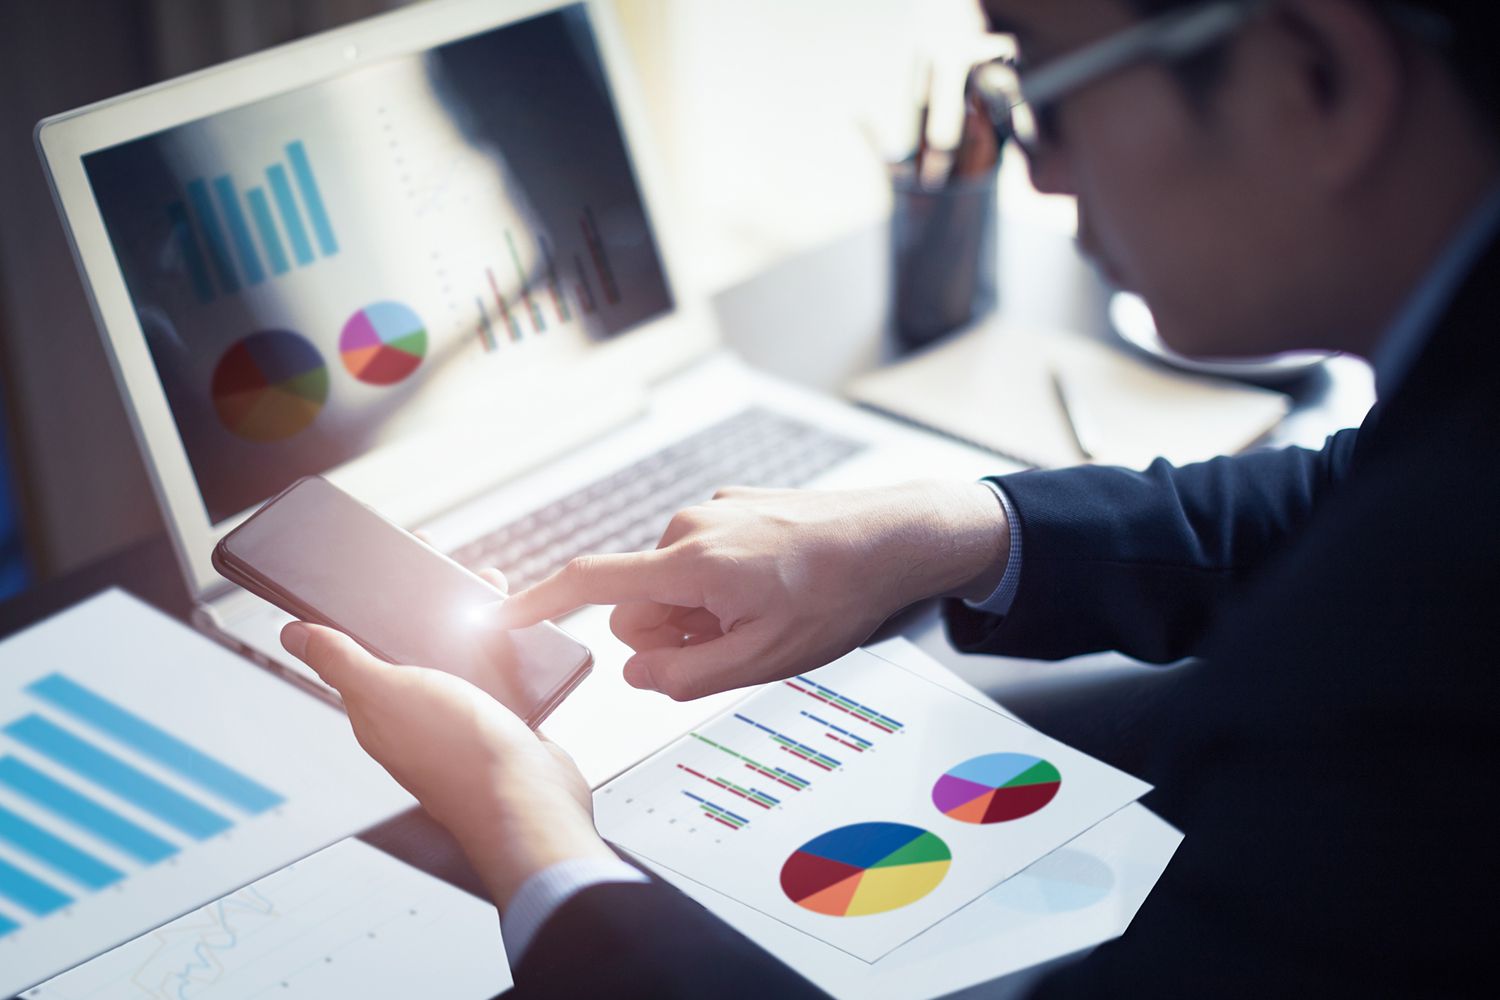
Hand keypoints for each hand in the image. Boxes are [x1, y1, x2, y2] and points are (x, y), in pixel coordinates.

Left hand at [280, 583, 614, 906]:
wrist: (530, 800)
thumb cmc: (458, 753)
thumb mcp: (388, 693)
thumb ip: (342, 662)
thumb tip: (291, 635)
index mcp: (379, 710)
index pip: (359, 653)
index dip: (364, 611)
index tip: (380, 569)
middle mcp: (417, 715)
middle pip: (412, 649)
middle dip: (425, 607)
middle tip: (441, 568)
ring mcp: (461, 719)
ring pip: (458, 657)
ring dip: (470, 621)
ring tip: (487, 586)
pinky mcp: (501, 721)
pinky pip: (495, 673)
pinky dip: (503, 646)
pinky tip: (515, 628)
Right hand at [491, 480, 1008, 700]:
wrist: (895, 537)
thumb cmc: (835, 599)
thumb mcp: (764, 660)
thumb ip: (686, 676)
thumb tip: (634, 675)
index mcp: (689, 565)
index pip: (591, 582)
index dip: (538, 602)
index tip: (498, 618)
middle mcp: (689, 528)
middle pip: (637, 602)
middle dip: (669, 634)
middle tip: (732, 644)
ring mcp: (712, 512)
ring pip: (672, 583)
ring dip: (700, 611)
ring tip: (765, 613)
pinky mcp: (733, 505)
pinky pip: (701, 558)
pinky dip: (721, 584)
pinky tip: (776, 586)